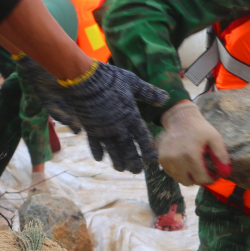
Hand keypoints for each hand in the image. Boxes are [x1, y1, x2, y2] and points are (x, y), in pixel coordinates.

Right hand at [22, 58, 168, 172]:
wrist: (84, 79)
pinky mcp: (90, 127)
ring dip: (117, 160)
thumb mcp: (133, 83)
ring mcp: (103, 129)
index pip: (142, 138)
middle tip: (137, 172)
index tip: (152, 159)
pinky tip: (99, 159)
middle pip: (127, 149)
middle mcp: (118, 127)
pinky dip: (97, 151)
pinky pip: (94, 143)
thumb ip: (149, 93)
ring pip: (112, 150)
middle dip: (133, 161)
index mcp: (131, 117)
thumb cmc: (110, 79)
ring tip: (121, 169)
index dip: (147, 150)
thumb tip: (165, 98)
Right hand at [158, 101, 230, 185]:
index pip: (201, 178)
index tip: (213, 175)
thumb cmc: (199, 128)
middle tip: (204, 172)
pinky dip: (179, 172)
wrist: (179, 118)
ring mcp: (167, 160)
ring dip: (188, 176)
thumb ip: (221, 154)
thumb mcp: (214, 137)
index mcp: (191, 155)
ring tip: (194, 167)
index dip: (210, 179)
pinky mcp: (162, 159)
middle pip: (189, 182)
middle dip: (198, 179)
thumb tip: (225, 172)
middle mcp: (177, 160)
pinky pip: (171, 173)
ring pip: (179, 179)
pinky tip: (185, 163)